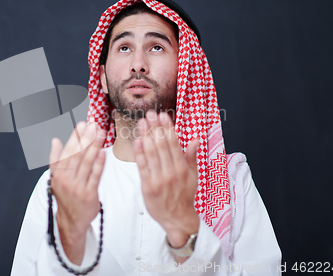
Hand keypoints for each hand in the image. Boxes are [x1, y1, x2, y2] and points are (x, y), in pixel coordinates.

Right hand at [49, 121, 106, 264]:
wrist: (71, 221)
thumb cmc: (66, 197)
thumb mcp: (56, 179)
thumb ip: (55, 159)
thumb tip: (55, 141)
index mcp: (58, 174)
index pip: (67, 151)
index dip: (75, 137)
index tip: (82, 125)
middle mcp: (66, 180)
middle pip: (77, 155)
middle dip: (86, 138)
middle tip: (93, 125)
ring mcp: (78, 187)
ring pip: (86, 163)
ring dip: (94, 147)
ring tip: (100, 134)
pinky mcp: (89, 194)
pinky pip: (95, 176)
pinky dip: (99, 164)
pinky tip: (104, 153)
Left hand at [134, 110, 199, 249]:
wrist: (177, 219)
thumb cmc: (184, 196)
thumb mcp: (193, 176)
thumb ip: (191, 157)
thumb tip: (195, 139)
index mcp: (183, 168)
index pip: (174, 143)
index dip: (167, 128)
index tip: (163, 115)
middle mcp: (171, 172)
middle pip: (162, 145)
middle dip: (155, 127)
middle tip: (150, 113)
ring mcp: (159, 179)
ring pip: (151, 153)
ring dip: (146, 135)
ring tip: (141, 122)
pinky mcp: (148, 186)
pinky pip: (142, 167)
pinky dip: (139, 153)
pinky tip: (137, 141)